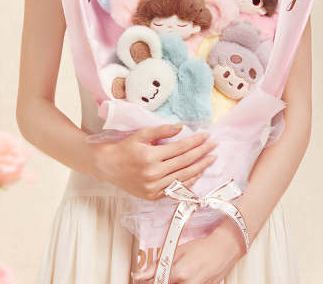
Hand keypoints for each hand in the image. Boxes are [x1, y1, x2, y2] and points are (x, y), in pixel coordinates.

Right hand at [88, 123, 216, 199]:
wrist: (108, 167)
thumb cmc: (124, 148)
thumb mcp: (141, 135)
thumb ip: (162, 130)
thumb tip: (181, 127)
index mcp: (150, 157)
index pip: (180, 148)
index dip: (195, 141)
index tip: (207, 135)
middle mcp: (153, 174)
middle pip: (185, 162)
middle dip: (202, 152)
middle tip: (214, 145)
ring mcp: (153, 187)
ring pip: (183, 177)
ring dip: (200, 167)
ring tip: (211, 158)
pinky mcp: (153, 196)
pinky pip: (176, 189)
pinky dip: (189, 182)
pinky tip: (198, 173)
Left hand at [133, 221, 245, 283]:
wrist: (223, 249)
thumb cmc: (202, 247)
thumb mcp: (177, 250)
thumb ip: (156, 265)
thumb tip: (138, 275)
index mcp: (179, 274)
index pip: (155, 283)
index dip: (148, 281)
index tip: (144, 279)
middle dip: (160, 281)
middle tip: (164, 274)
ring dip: (171, 282)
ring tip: (177, 274)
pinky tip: (184, 278)